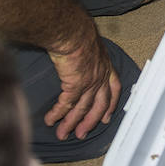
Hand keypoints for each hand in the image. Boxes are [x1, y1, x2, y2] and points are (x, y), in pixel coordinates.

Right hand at [44, 21, 119, 140]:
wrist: (72, 31)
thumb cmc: (78, 33)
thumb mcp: (89, 45)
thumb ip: (87, 57)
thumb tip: (76, 60)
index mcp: (106, 66)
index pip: (114, 89)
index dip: (111, 105)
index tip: (107, 117)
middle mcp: (101, 76)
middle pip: (99, 105)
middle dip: (90, 121)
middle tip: (82, 133)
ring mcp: (90, 82)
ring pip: (81, 108)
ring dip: (71, 123)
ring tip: (62, 134)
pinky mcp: (76, 85)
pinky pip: (66, 104)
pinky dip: (57, 114)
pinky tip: (50, 120)